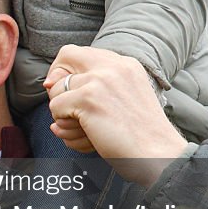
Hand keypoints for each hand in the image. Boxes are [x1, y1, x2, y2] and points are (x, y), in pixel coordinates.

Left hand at [43, 45, 187, 185]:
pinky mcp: (89, 99)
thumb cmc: (139, 137)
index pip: (80, 52)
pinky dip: (64, 126)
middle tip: (65, 108)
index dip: (66, 71)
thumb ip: (94, 86)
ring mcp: (100, 80)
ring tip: (83, 132)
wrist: (158, 155)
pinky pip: (55, 108)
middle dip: (58, 83)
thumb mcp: (123, 99)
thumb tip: (49, 84)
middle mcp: (113, 65)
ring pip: (56, 89)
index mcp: (125, 64)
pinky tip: (86, 137)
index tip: (65, 92)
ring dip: (62, 114)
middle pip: (66, 56)